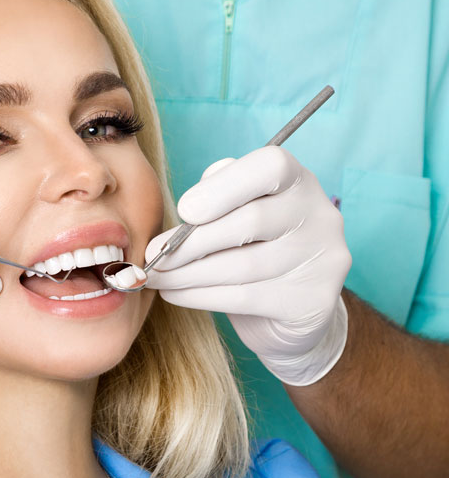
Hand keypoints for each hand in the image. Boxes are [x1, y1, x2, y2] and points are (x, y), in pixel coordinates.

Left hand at [145, 147, 350, 385]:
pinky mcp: (314, 302)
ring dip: (188, 273)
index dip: (222, 187)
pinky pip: (245, 298)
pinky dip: (199, 295)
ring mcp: (323, 259)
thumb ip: (216, 194)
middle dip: (192, 241)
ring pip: (243, 266)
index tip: (184, 210)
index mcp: (298, 180)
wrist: (292, 310)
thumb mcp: (236, 210)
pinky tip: (174, 293)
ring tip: (157, 276)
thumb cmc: (253, 245)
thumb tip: (186, 211)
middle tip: (154, 254)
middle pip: (251, 221)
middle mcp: (319, 214)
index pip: (270, 167)